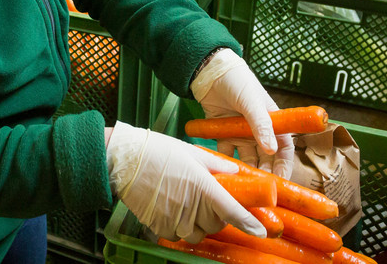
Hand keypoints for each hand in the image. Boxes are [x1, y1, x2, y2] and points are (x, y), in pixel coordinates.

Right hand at [106, 122, 266, 242]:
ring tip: (187, 205)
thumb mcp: (192, 153)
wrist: (124, 160)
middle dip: (216, 217)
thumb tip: (235, 172)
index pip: (232, 211)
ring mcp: (174, 219)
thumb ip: (217, 165)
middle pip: (215, 225)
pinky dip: (178, 227)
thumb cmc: (158, 151)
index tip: (261, 231)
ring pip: (196, 234)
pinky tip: (171, 210)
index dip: (249, 223)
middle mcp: (191, 207)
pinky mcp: (159, 226)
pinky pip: (177, 235)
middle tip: (207, 201)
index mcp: (203, 187)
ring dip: (198, 224)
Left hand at [191, 49, 293, 178]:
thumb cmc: (237, 81)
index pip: (284, 149)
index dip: (284, 166)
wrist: (210, 71)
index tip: (282, 182)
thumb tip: (272, 149)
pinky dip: (222, 162)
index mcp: (272, 123)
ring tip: (242, 185)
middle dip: (264, 175)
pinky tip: (220, 173)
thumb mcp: (252, 101)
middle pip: (265, 159)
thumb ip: (261, 124)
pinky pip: (224, 153)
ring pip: (245, 159)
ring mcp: (240, 135)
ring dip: (244, 171)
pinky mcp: (222, 135)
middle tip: (260, 191)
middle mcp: (258, 132)